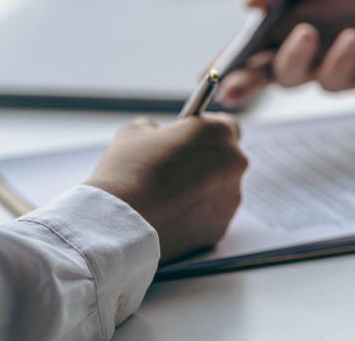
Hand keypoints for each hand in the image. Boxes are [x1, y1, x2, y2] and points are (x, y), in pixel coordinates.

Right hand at [86, 115, 247, 262]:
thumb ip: (157, 128)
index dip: (207, 134)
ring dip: (203, 191)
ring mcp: (231, 198)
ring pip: (221, 190)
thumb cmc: (127, 171)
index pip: (227, 127)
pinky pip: (212, 216)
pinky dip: (197, 216)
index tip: (193, 140)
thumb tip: (158, 134)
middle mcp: (233, 164)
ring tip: (170, 197)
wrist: (121, 222)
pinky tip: (172, 215)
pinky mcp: (221, 227)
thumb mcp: (136, 131)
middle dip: (207, 163)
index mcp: (218, 133)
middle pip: (227, 160)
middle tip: (177, 169)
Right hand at [217, 0, 354, 106]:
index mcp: (280, 19)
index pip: (243, 45)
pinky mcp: (353, 75)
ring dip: (293, 60)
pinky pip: (336, 80)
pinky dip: (339, 61)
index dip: (221, 62)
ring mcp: (323, 62)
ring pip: (293, 78)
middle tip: (233, 87)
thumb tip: (250, 4)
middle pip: (259, 72)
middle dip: (243, 81)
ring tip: (309, 34)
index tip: (202, 78)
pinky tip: (352, 40)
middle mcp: (296, 45)